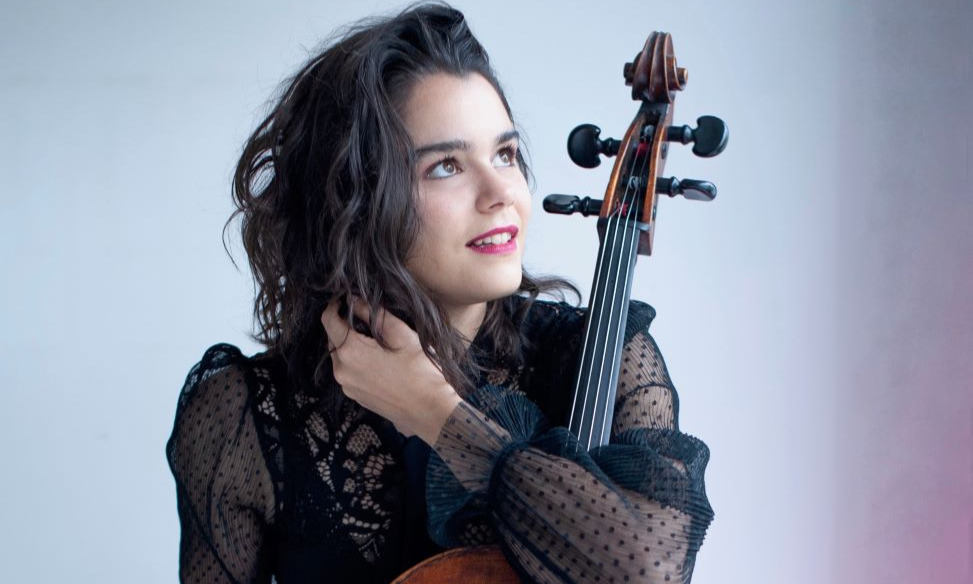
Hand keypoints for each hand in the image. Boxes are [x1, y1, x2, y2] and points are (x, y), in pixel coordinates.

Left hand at [320, 298, 461, 444]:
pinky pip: (347, 371)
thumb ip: (375, 314)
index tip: (345, 298)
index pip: (329, 320)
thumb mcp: (402, 334)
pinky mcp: (354, 396)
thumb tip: (356, 299)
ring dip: (350, 344)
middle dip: (344, 325)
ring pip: (339, 355)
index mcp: (351, 351)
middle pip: (332, 338)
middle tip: (365, 317)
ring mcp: (346, 385)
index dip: (334, 305)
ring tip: (373, 339)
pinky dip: (355, 360)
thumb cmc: (420, 370)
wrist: (429, 410)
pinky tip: (376, 360)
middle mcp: (341, 369)